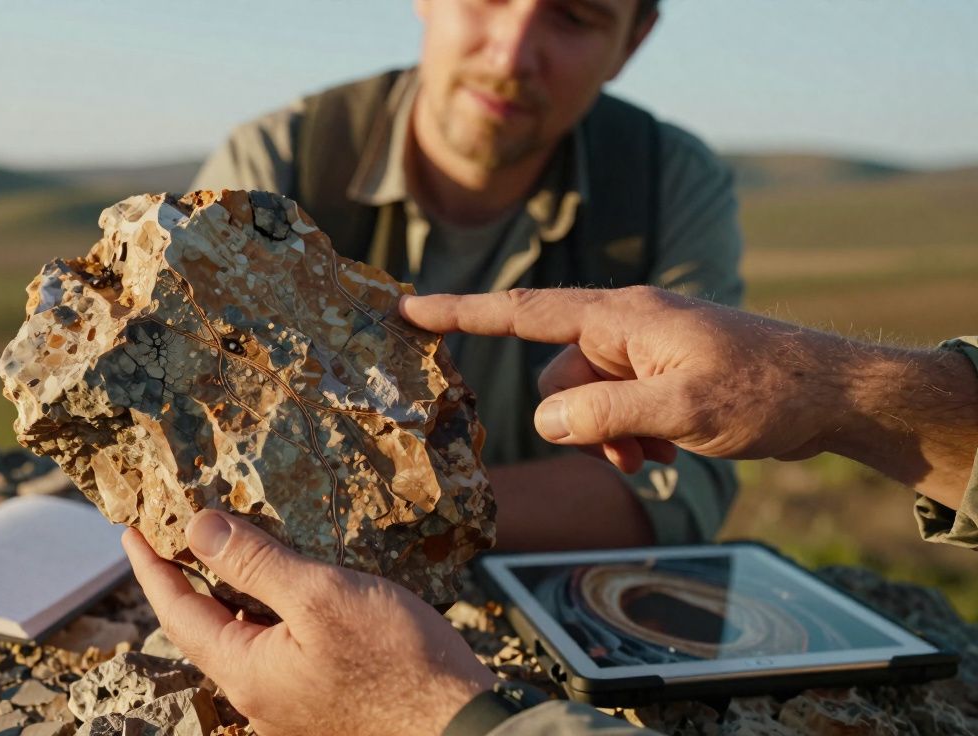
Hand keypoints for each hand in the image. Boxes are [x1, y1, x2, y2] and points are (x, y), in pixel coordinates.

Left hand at [122, 510, 496, 735]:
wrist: (461, 727)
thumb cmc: (398, 663)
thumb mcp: (321, 597)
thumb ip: (255, 563)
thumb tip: (197, 529)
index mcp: (245, 672)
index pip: (176, 611)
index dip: (150, 566)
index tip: (129, 528)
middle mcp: (258, 696)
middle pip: (205, 627)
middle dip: (188, 576)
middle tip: (176, 528)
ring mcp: (290, 704)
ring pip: (245, 638)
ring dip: (232, 592)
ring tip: (232, 544)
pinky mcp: (323, 701)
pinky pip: (279, 648)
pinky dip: (270, 611)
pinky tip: (292, 585)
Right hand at [402, 286, 841, 470]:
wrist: (832, 393)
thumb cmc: (764, 392)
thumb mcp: (679, 410)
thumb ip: (601, 415)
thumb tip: (545, 419)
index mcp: (620, 316)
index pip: (523, 311)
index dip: (461, 312)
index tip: (409, 308)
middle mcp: (625, 324)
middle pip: (558, 371)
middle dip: (577, 419)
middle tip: (627, 451)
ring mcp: (646, 348)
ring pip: (587, 396)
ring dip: (607, 433)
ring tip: (656, 453)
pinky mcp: (663, 371)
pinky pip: (617, 404)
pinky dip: (628, 432)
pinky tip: (665, 450)